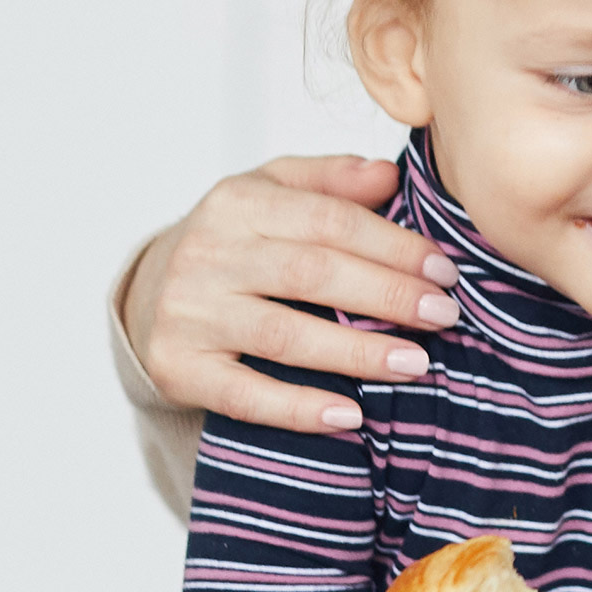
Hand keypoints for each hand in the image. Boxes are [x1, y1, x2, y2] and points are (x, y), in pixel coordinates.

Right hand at [119, 155, 459, 433]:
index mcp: (237, 202)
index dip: (392, 246)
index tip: (444, 271)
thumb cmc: (234, 242)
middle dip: (386, 295)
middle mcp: (207, 254)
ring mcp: (188, 313)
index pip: (328, 220)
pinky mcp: (178, 368)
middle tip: (444, 316)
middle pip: (311, 273)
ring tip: (415, 363)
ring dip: (356, 352)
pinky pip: (244, 395)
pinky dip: (298, 408)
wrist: (147, 296)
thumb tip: (388, 175)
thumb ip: (330, 179)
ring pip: (283, 334)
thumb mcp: (272, 192)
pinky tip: (350, 416)